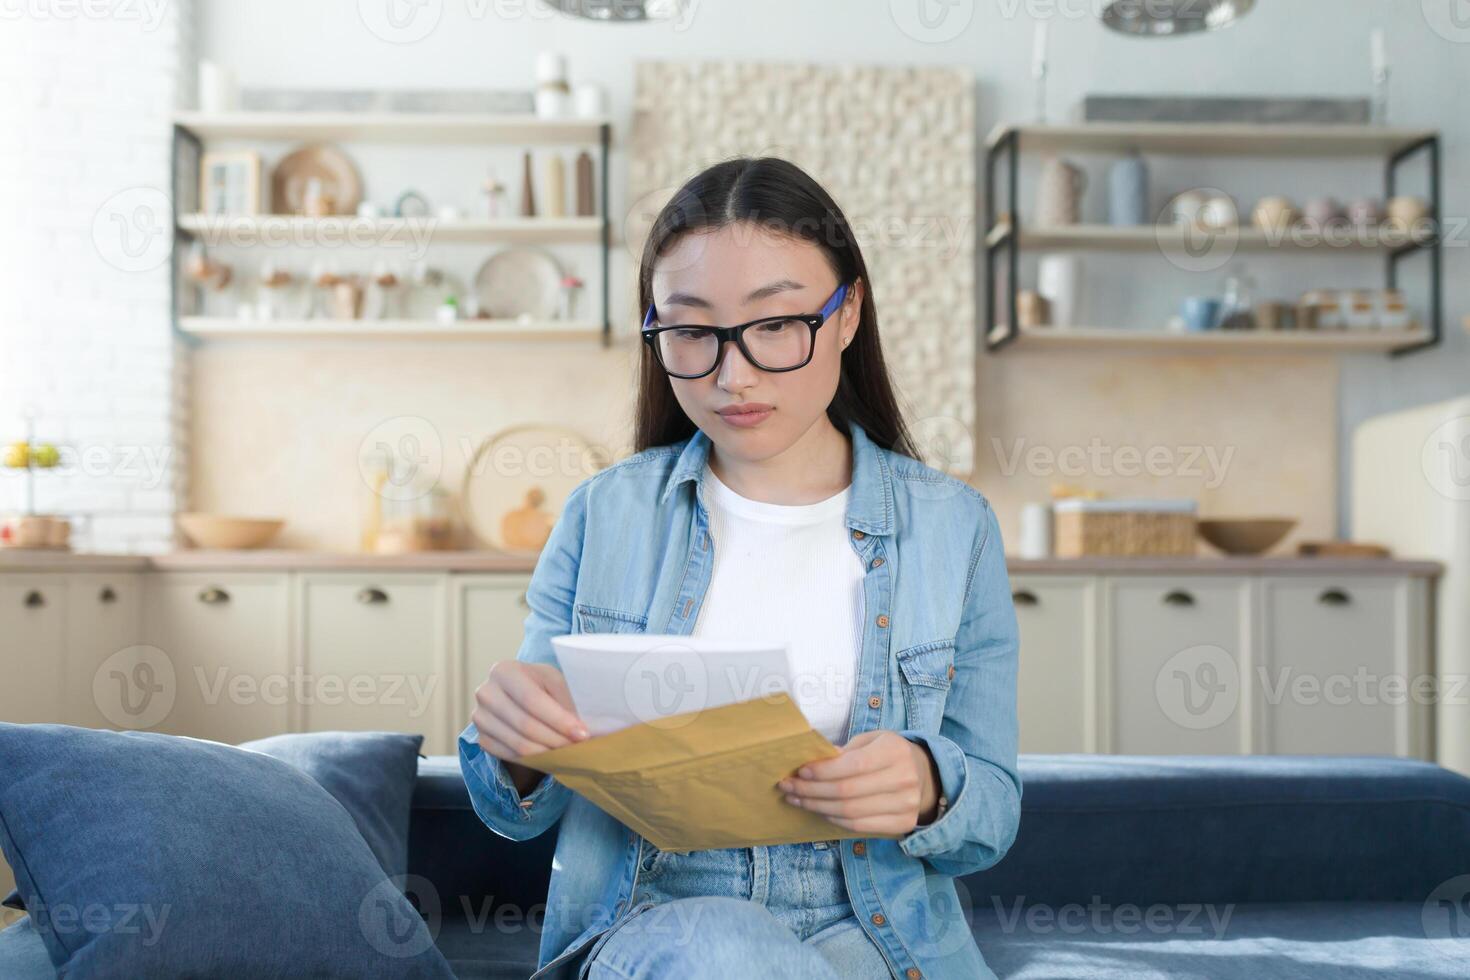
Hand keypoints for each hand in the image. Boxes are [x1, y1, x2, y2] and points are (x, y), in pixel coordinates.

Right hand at [472, 661, 588, 763]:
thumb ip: (565, 699)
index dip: (559, 719)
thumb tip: (582, 729)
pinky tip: (551, 757)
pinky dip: (534, 760)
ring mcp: (480, 717)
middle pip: (525, 724)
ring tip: (569, 753)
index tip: (582, 734)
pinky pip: (510, 755)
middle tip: (578, 748)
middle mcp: (486, 693)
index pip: (532, 700)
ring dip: (548, 753)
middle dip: (556, 739)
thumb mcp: (554, 681)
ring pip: (518, 744)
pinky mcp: (481, 738)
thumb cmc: (540, 685)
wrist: (516, 694)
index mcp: (504, 671)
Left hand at [776, 730, 941, 834]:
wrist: (925, 775)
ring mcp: (905, 805)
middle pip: (847, 792)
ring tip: (797, 800)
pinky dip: (834, 819)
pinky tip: (819, 810)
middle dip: (811, 791)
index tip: (800, 772)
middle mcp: (904, 779)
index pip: (852, 765)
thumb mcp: (871, 740)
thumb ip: (845, 751)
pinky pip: (859, 826)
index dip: (823, 771)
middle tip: (788, 788)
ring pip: (850, 812)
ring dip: (817, 807)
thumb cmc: (889, 753)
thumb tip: (811, 765)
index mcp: (894, 751)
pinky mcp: (902, 824)